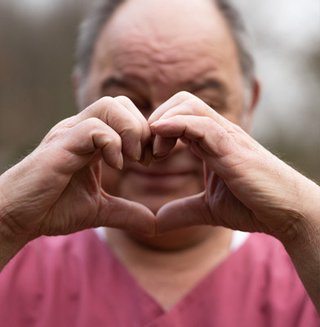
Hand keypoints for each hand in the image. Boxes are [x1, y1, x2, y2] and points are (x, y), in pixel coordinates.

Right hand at [0, 96, 155, 245]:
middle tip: (144, 160)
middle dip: (143, 128)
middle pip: (121, 102)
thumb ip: (127, 212)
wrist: (16, 218)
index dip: (146, 133)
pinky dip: (113, 143)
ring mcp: (68, 134)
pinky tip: (115, 166)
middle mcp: (79, 131)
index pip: (127, 113)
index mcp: (90, 140)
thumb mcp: (99, 211)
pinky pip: (93, 127)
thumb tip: (155, 225)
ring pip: (110, 106)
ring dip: (130, 131)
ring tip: (131, 160)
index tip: (151, 161)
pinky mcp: (60, 146)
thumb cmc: (50, 210)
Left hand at [146, 92, 317, 241]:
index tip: (145, 160)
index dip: (155, 131)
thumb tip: (154, 223)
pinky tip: (160, 146)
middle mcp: (220, 134)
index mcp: (213, 143)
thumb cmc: (258, 207)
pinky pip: (201, 124)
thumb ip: (182, 211)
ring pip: (188, 105)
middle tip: (146, 153)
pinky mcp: (233, 148)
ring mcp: (228, 137)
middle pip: (181, 101)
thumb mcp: (209, 210)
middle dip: (155, 119)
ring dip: (162, 122)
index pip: (178, 116)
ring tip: (154, 154)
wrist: (290, 212)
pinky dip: (176, 126)